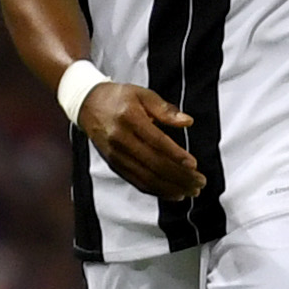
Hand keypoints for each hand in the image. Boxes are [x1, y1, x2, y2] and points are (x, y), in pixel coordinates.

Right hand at [75, 78, 205, 201]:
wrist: (88, 104)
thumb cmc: (120, 97)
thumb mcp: (143, 94)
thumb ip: (165, 109)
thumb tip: (187, 121)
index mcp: (129, 119)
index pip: (156, 142)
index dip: (176, 155)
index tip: (194, 165)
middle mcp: (121, 140)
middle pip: (154, 164)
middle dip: (179, 176)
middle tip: (200, 182)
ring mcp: (116, 156)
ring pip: (146, 177)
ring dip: (171, 188)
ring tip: (191, 191)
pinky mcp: (114, 165)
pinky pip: (137, 182)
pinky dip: (157, 191)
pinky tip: (174, 194)